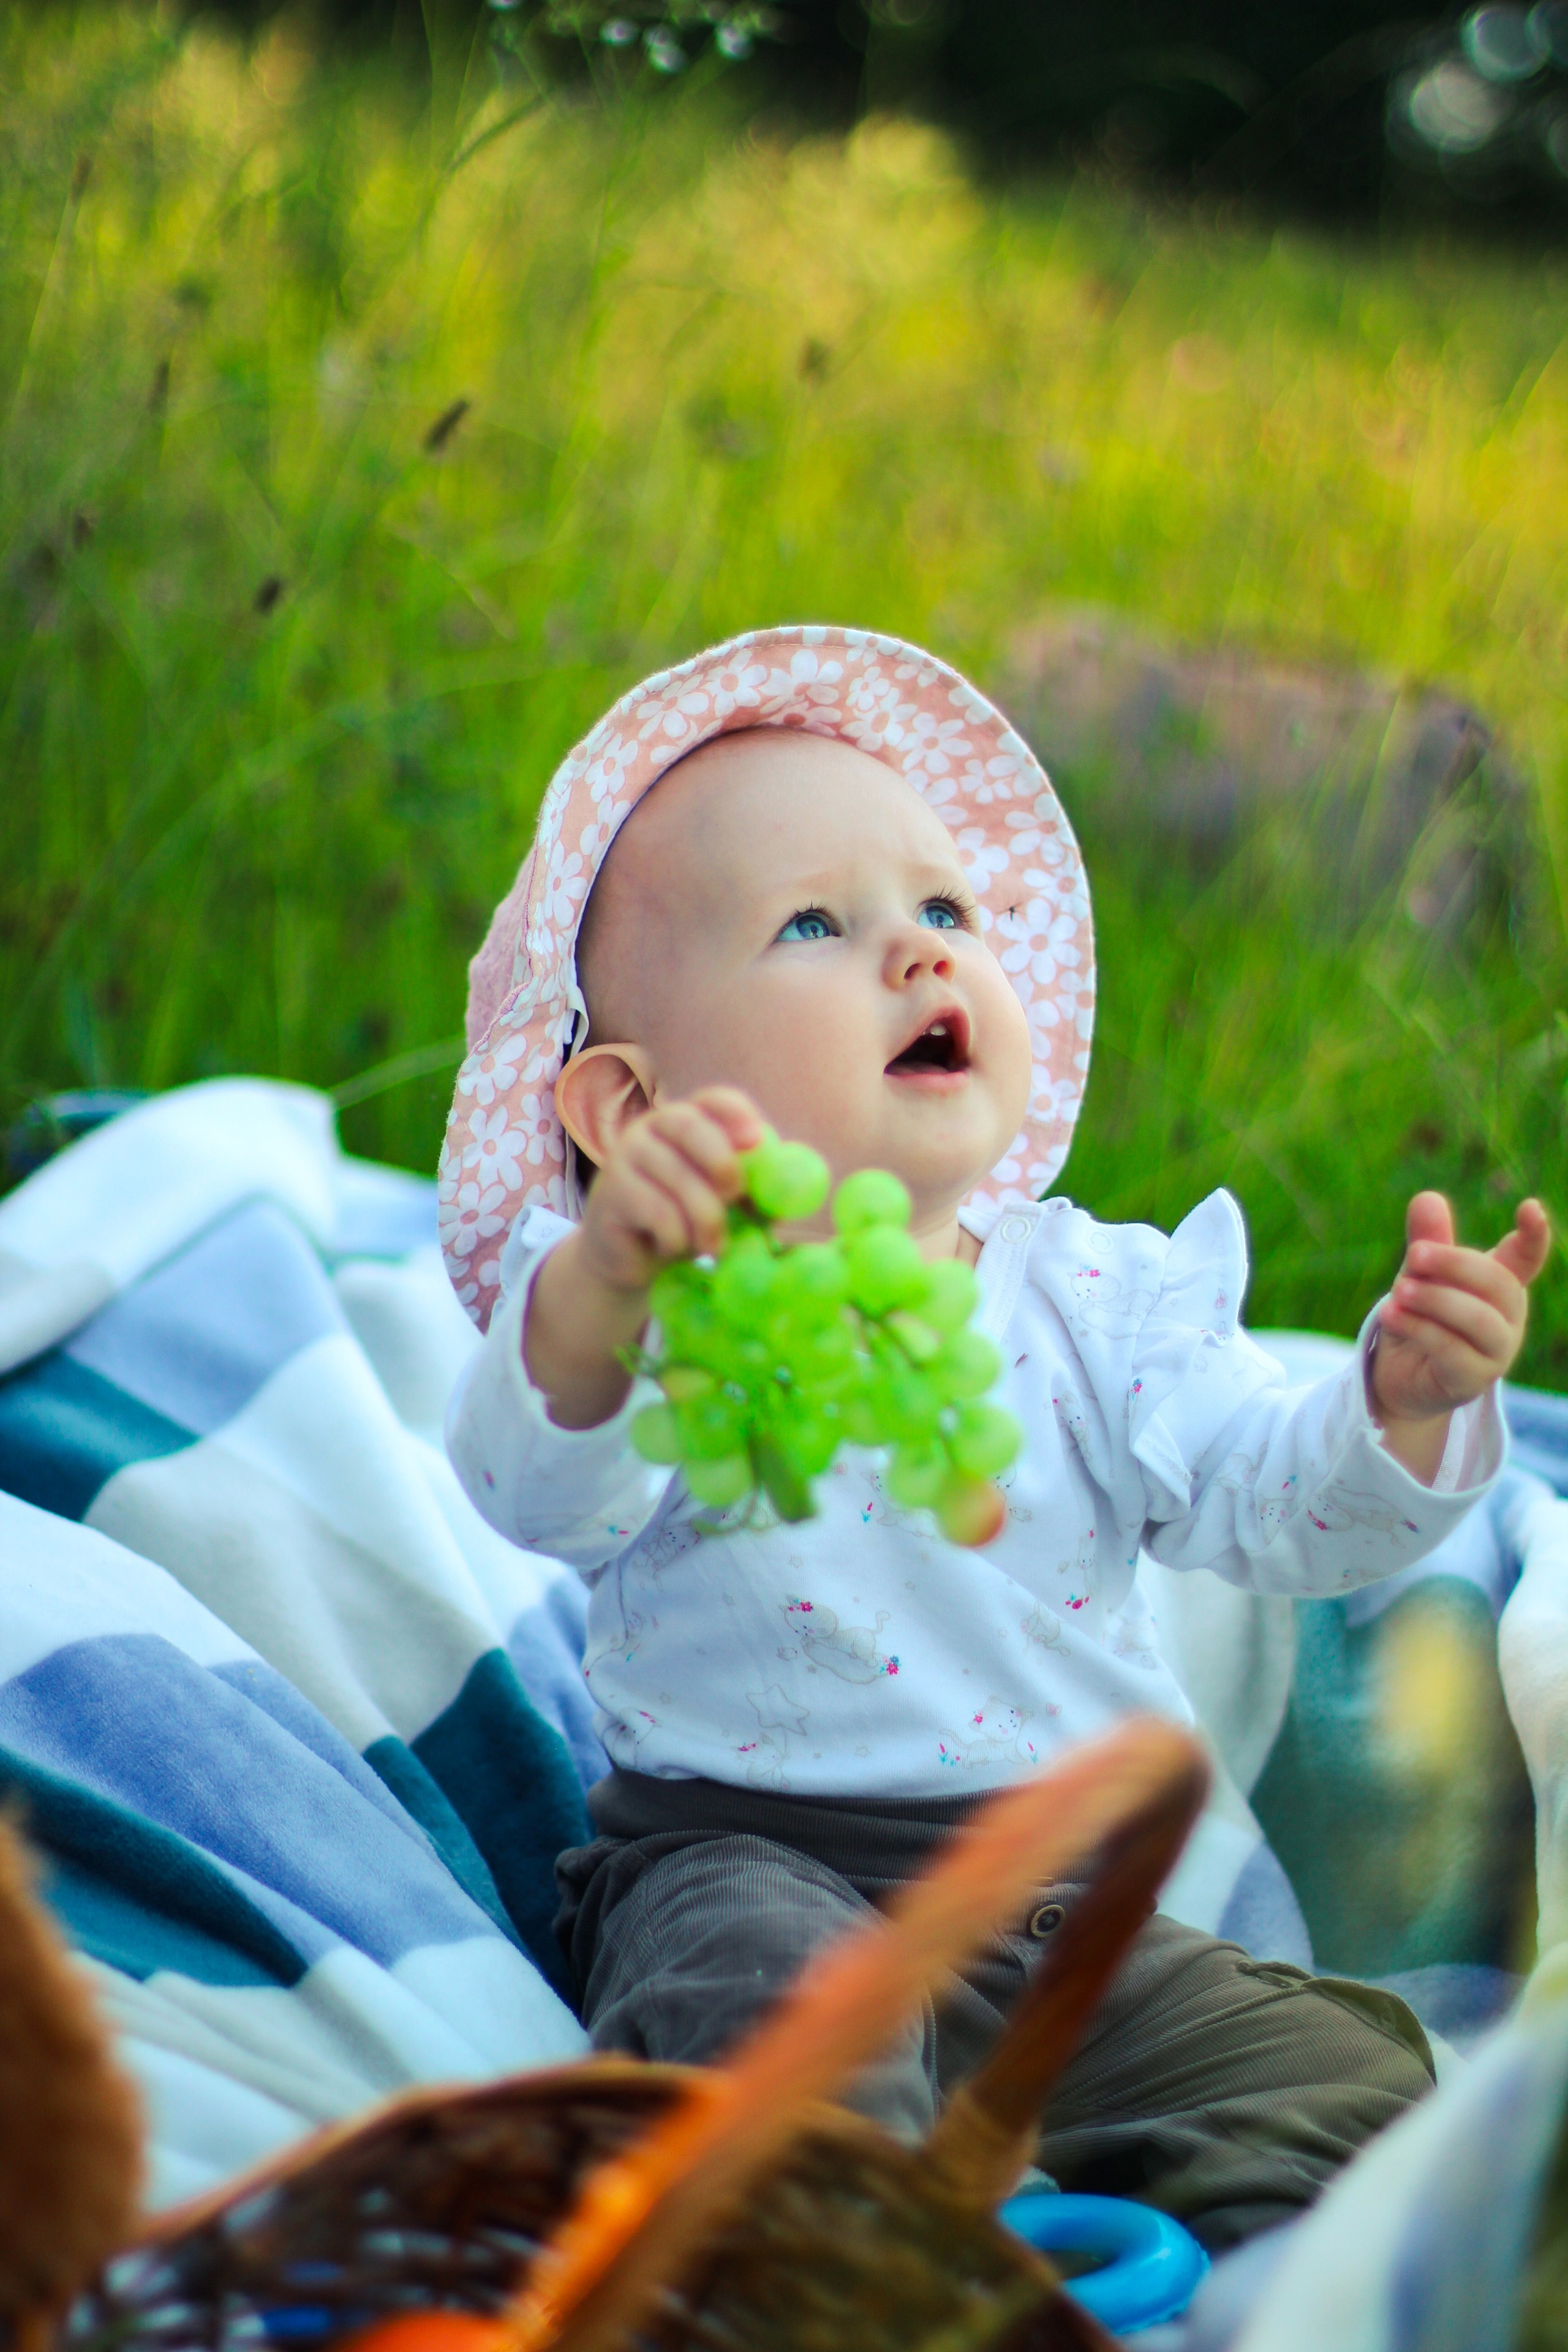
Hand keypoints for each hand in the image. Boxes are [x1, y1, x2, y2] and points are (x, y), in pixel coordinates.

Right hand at [574, 1086, 765, 1292]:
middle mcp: (653, 1127)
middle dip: (721, 1163)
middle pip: (690, 1127)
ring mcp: (626, 1155)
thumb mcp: (727, 1205)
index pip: (715, 1100)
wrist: (635, 1259)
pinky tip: (671, 1245)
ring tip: (712, 1246)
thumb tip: (792, 1194)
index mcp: (690, 1120)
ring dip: (706, 1220)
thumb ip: (756, 1192)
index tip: (757, 1141)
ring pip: (677, 1179)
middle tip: (735, 1196)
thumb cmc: (689, 1220)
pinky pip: (656, 1212)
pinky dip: (676, 1237)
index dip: (738, 1114)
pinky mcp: (611, 1191)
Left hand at [1372, 1190, 1550, 1476]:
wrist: (1403, 1376)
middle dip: (1455, 1264)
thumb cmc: (1421, 1316)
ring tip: (1397, 1290)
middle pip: (1497, 1283)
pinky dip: (1419, 1328)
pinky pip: (1451, 1349)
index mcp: (1501, 1283)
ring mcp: (1496, 1350)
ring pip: (1477, 1319)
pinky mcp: (1473, 1378)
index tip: (1530, 1208)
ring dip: (1435, 1300)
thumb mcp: (1420, 1275)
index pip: (1526, 1257)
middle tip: (1414, 1253)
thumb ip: (1428, 1241)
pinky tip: (1390, 1314)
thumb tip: (1427, 1197)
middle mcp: (1507, 1316)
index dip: (1533, 1235)